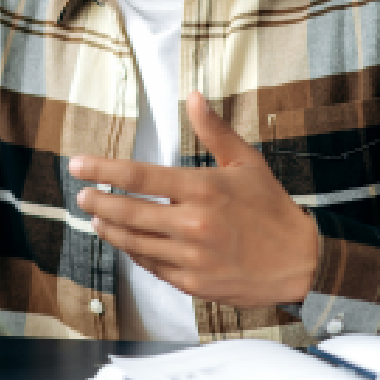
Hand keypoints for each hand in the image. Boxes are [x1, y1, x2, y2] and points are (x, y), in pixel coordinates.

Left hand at [70, 92, 317, 307]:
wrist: (301, 261)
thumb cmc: (271, 208)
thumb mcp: (247, 162)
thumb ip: (214, 130)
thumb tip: (192, 96)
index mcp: (204, 189)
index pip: (140, 177)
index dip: (103, 170)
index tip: (78, 165)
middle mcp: (194, 223)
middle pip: (129, 213)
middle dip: (99, 201)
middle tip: (81, 193)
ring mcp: (192, 257)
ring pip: (135, 242)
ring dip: (110, 230)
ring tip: (96, 217)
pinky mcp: (194, 284)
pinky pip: (152, 266)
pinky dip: (134, 253)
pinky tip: (125, 242)